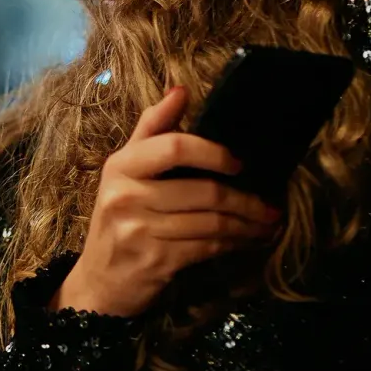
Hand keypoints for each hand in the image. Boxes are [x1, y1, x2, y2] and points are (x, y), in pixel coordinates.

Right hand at [54, 86, 281, 316]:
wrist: (100, 280)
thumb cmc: (119, 219)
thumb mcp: (126, 171)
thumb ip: (152, 130)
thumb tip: (181, 89)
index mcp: (121, 166)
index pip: (173, 146)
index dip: (213, 151)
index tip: (239, 162)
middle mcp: (126, 195)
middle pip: (204, 190)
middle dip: (246, 200)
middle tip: (270, 205)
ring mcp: (139, 230)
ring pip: (212, 222)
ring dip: (248, 225)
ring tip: (267, 224)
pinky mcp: (155, 261)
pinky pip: (208, 247)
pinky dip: (234, 244)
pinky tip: (247, 241)